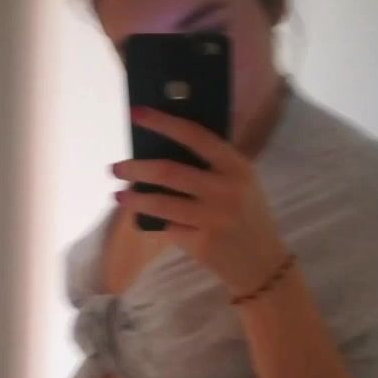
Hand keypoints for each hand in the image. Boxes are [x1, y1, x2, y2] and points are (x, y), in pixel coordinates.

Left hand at [111, 107, 288, 296]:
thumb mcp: (241, 183)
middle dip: (136, 168)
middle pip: (169, 171)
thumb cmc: (246, 216)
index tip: (136, 114)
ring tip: (118, 196)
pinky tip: (146, 220)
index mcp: (236, 166)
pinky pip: (170, 228)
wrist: (262, 263)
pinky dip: (156, 223)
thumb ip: (212, 165)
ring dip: (134, 199)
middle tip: (114, 168)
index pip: (195, 135)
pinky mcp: (203, 243)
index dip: (163, 123)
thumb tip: (163, 146)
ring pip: (162, 204)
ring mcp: (214, 218)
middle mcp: (226, 189)